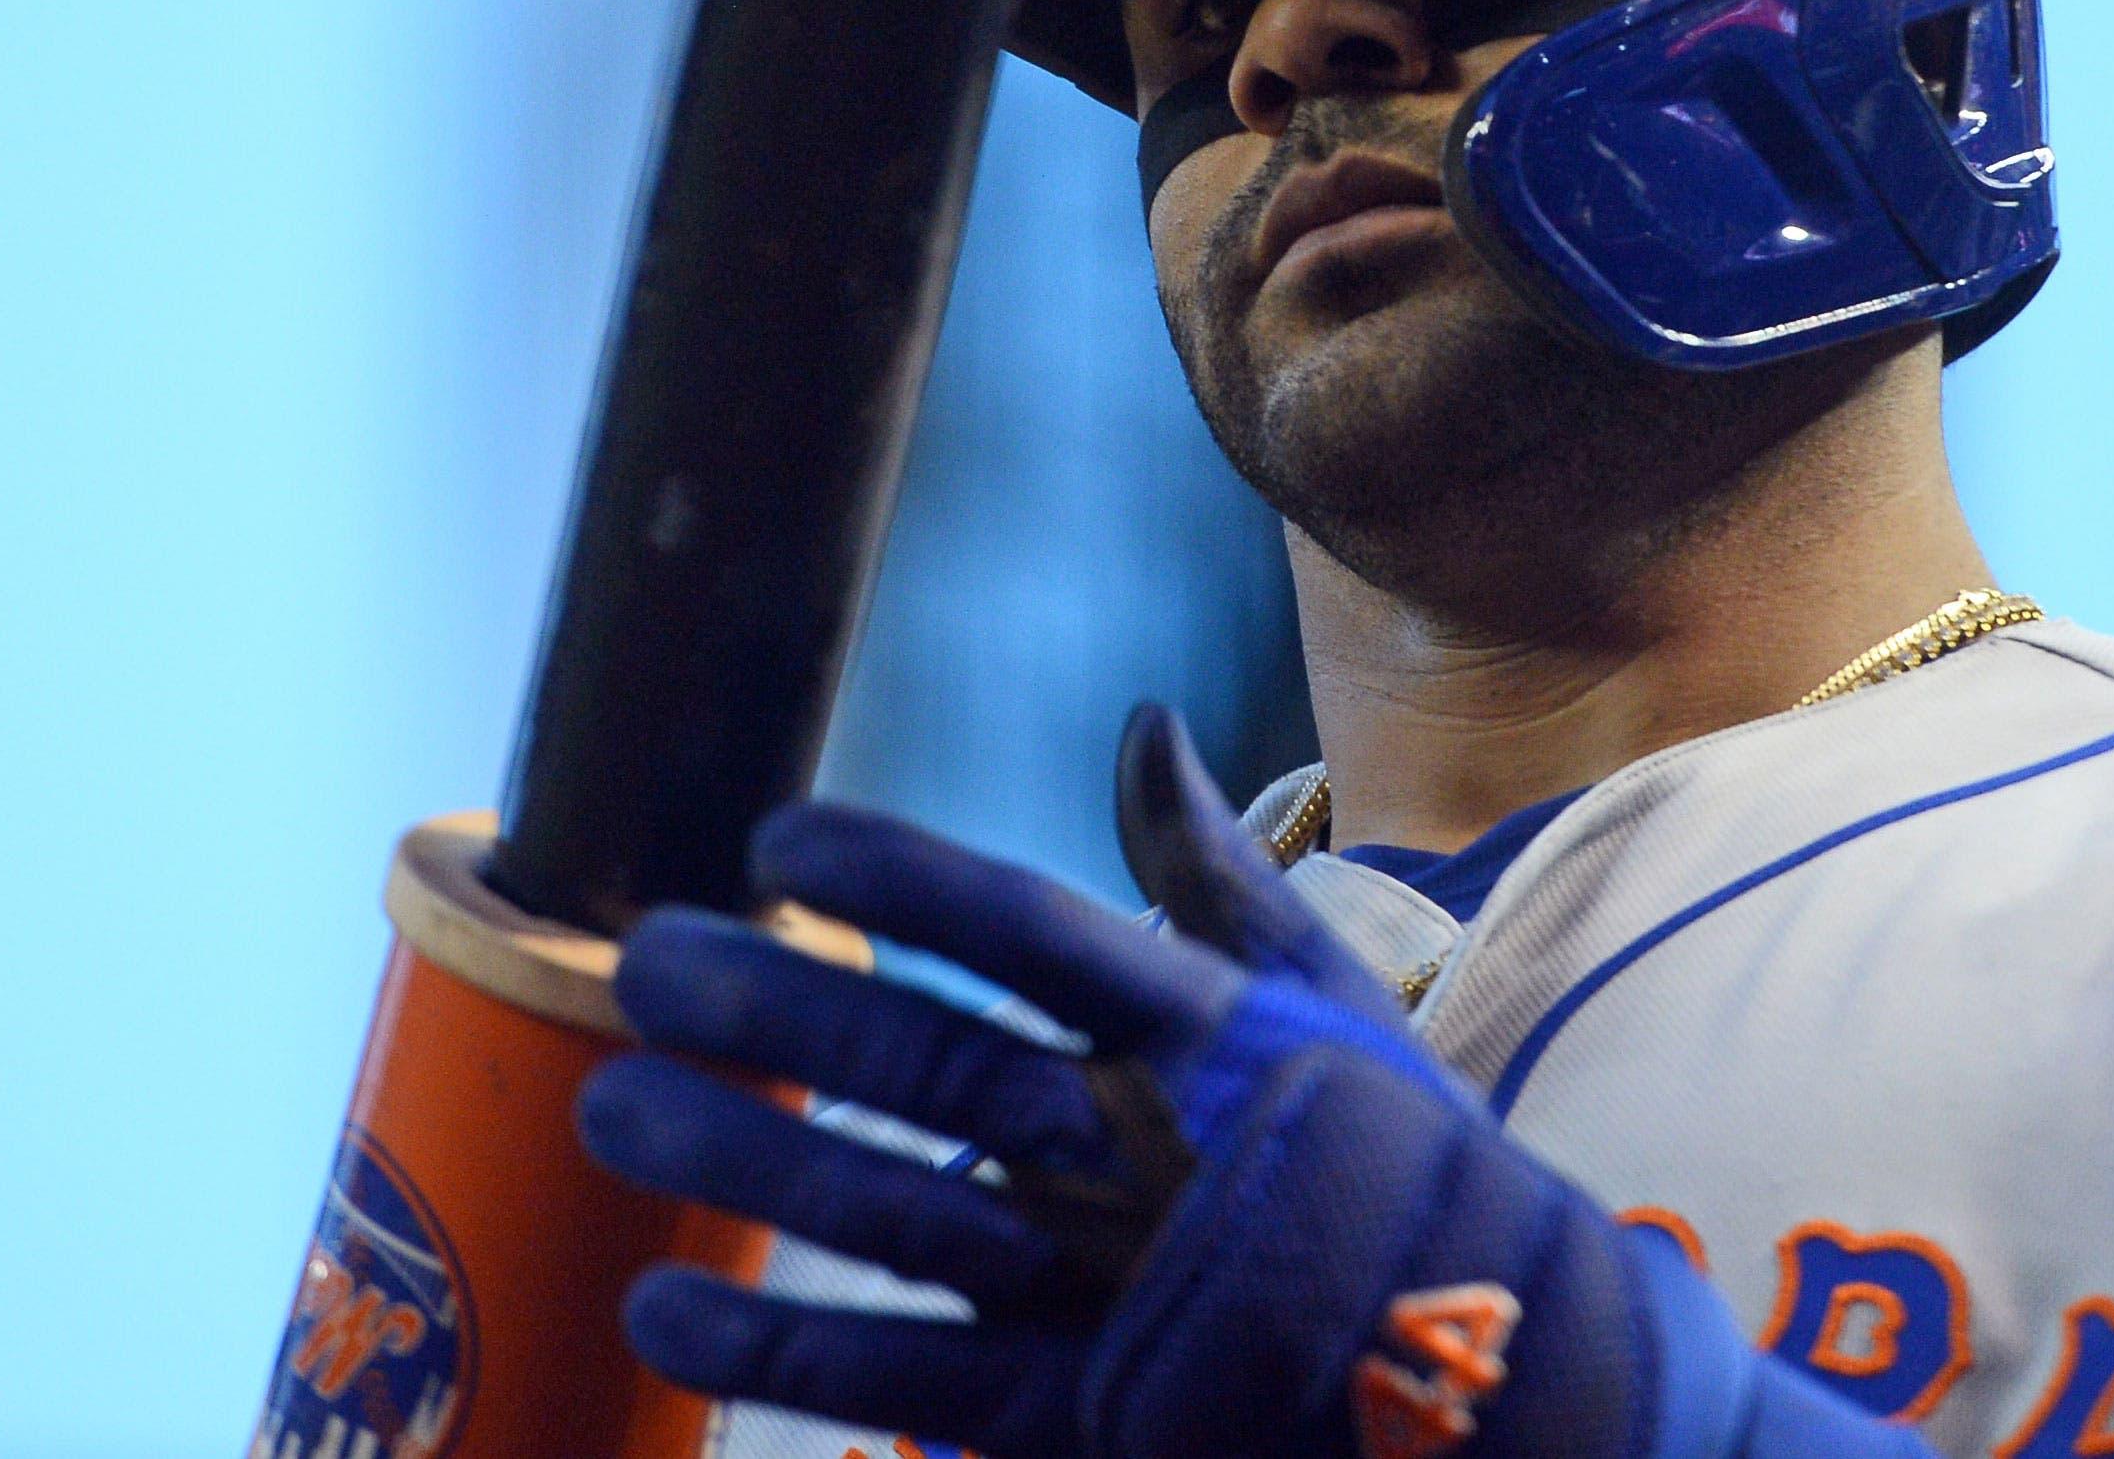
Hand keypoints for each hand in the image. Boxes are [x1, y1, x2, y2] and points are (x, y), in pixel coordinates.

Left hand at [577, 709, 1911, 1458]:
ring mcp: (1105, 1289)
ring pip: (888, 1213)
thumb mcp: (1321, 998)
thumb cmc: (1397, 1162)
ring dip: (738, 1161)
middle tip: (647, 964)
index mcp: (1204, 1036)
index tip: (780, 839)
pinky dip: (775, 1343)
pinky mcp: (1075, 1412)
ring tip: (612, 1103)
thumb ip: (1210, 870)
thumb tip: (1139, 722)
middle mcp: (1141, 1150)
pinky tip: (663, 1299)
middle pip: (929, 1063)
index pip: (1032, 930)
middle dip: (776, 1011)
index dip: (902, 879)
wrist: (1501, 1370)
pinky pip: (898, 1375)